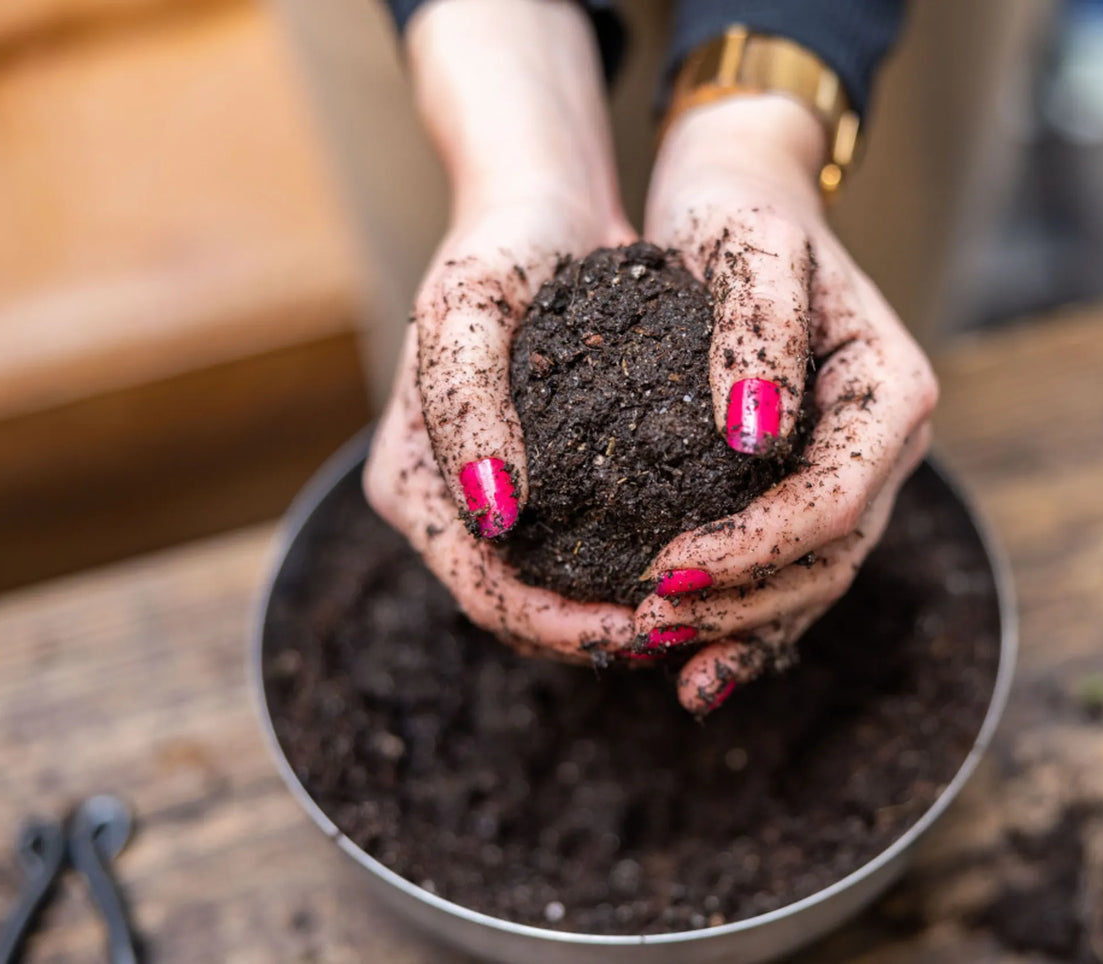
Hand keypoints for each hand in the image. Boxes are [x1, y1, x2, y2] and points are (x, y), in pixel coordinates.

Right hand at [364, 0, 635, 660]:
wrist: (538, 210)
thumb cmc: (498, 250)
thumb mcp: (467, 307)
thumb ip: (465, 405)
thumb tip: (495, 515)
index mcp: (409, 485)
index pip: (482, 591)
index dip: (557, 626)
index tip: (642, 625)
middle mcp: (445, 507)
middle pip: (514, 611)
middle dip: (593, 635)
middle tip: (684, 631)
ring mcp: (489, 501)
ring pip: (548, 597)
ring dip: (613, 618)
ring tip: (693, 615)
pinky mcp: (538, 486)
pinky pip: (577, 559)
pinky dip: (624, 578)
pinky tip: (690, 571)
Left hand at [638, 95, 938, 712]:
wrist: (739, 200)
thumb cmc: (741, 212)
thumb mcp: (751, 244)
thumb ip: (762, 333)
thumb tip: (754, 439)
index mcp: (891, 394)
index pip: (833, 502)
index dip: (754, 550)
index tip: (664, 568)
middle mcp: (884, 446)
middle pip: (826, 559)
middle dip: (739, 603)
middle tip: (642, 621)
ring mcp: (851, 472)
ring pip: (808, 578)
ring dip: (736, 626)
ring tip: (651, 647)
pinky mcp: (804, 487)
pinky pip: (785, 570)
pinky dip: (742, 620)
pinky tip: (689, 666)